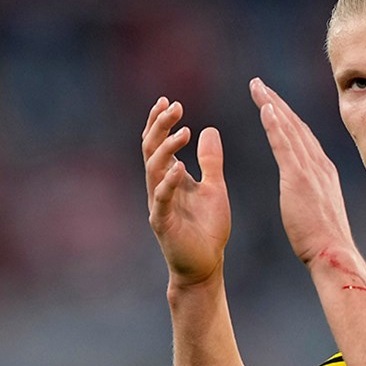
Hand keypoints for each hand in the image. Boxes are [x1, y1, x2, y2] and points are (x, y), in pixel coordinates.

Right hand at [142, 97, 230, 284]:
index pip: (159, 144)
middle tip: (174, 106)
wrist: (206, 265)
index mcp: (171, 178)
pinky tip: (179, 168)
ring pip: (153, 170)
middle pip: (151, 150)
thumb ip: (211, 161)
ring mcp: (159, 205)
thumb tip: (209, 129)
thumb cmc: (208, 229)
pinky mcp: (163, 223)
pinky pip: (161, 199)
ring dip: (167, 148)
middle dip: (160, 126)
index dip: (161, 122)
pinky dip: (168, 183)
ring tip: (183, 131)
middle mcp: (160, 187)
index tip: (169, 101)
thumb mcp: (214, 187)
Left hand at [249, 78, 354, 265]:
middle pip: (296, 125)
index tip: (273, 103)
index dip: (287, 117)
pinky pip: (285, 145)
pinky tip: (266, 108)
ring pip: (290, 128)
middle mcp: (320, 165)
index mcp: (324, 172)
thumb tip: (308, 200)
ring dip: (272, 105)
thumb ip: (313, 198)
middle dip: (277, 103)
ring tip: (257, 87)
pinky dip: (276, 124)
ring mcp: (311, 170)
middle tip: (259, 85)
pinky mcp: (299, 179)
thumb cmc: (324, 242)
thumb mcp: (319, 212)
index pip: (303, 137)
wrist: (333, 253)